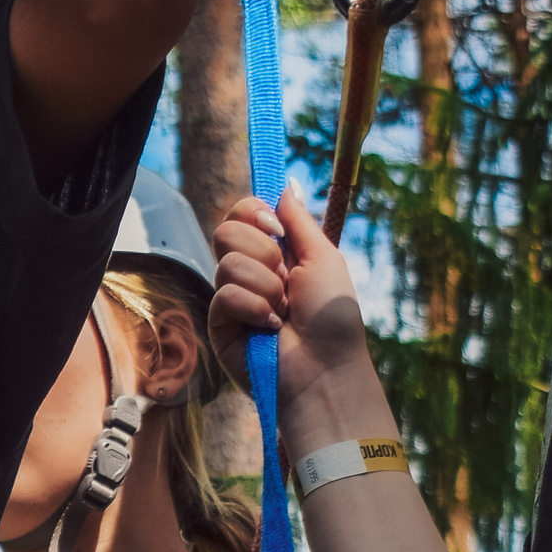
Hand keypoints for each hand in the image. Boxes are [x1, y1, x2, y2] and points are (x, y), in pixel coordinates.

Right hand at [210, 182, 375, 421]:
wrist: (323, 366)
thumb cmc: (331, 316)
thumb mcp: (322, 257)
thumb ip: (298, 221)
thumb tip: (286, 185)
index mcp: (274, 253)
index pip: (241, 214)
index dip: (253, 213)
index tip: (276, 229)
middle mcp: (249, 271)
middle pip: (225, 231)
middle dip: (262, 251)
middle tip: (286, 279)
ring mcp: (232, 298)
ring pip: (228, 262)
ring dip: (265, 285)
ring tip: (282, 311)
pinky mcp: (219, 324)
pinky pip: (224, 294)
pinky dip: (253, 307)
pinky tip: (268, 327)